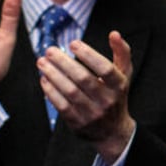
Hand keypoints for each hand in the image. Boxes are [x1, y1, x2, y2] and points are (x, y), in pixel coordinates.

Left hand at [37, 30, 134, 162]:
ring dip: (53, 75)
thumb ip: (121, 52)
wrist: (113, 131)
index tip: (73, 43)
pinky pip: (61, 105)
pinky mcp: (79, 123)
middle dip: (64, 63)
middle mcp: (108, 101)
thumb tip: (114, 33)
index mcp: (120, 86)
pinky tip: (44, 79)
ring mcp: (93, 114)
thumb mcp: (124, 74)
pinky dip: (51, 91)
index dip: (89, 55)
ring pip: (70, 92)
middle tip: (49, 50)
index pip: (105, 68)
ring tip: (42, 62)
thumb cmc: (116, 95)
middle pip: (83, 79)